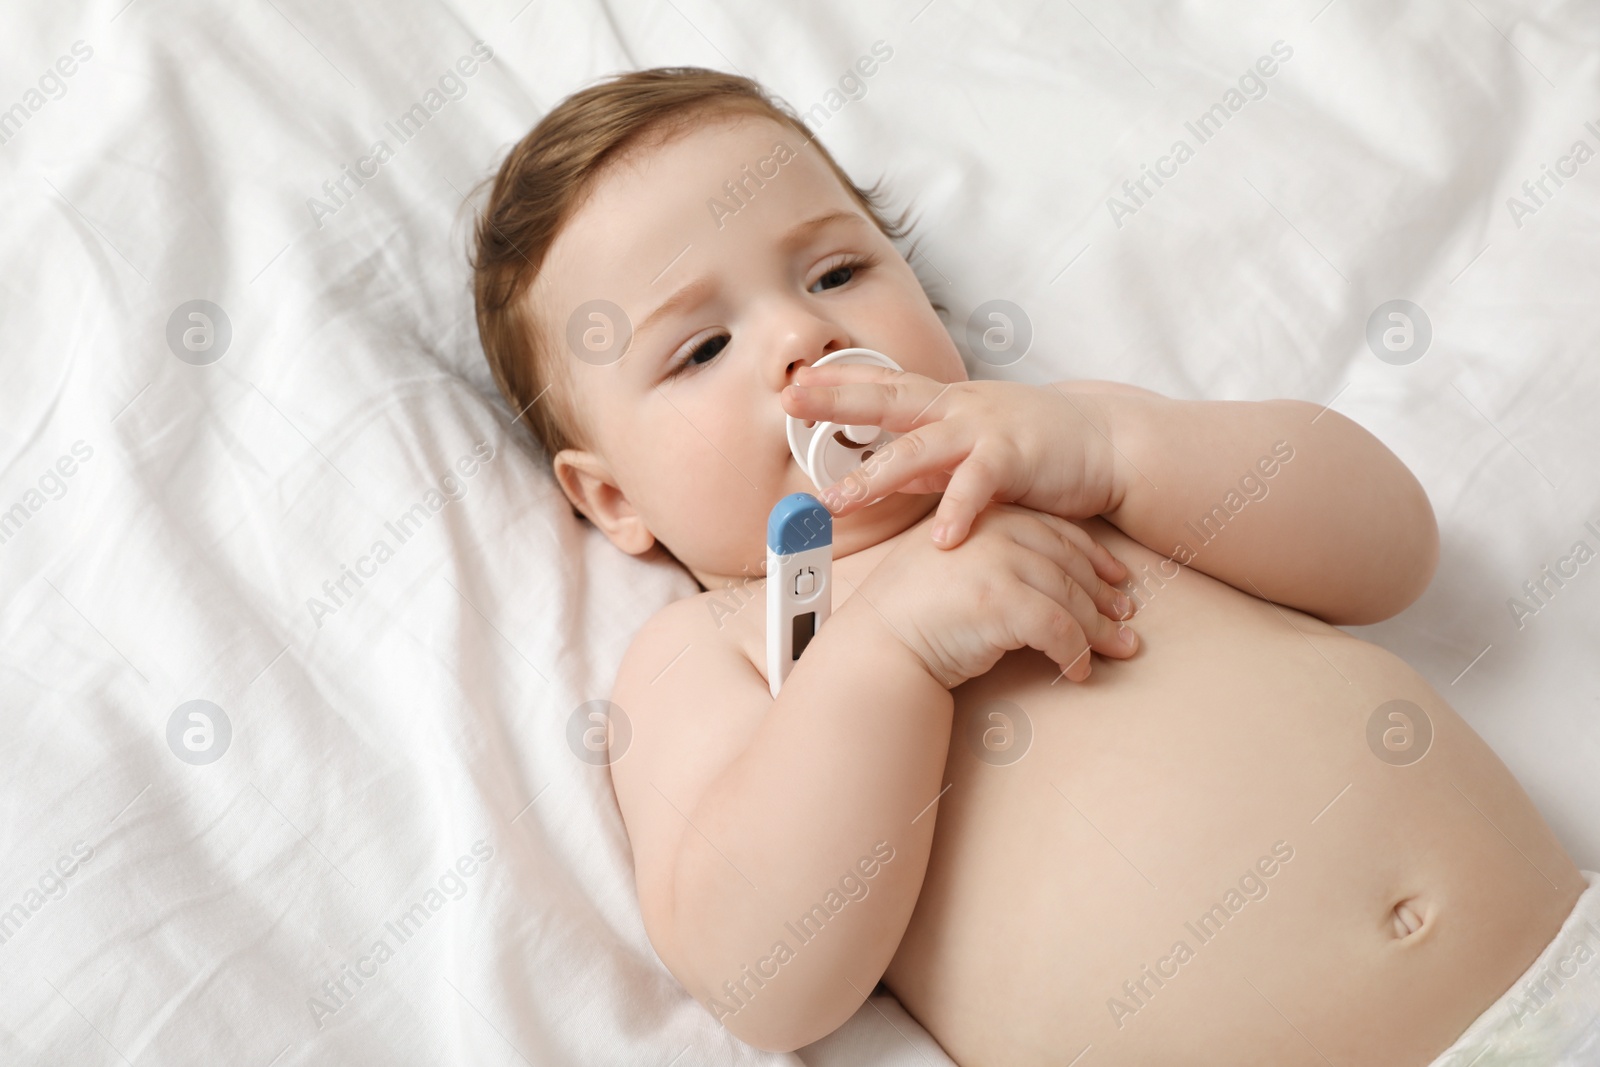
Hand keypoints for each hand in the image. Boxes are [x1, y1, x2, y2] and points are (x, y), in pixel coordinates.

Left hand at [781, 365, 1118, 548]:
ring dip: (875, 475)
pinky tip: (939, 539)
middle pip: (888, 398)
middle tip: (791, 399)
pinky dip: (958, 510)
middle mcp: (959, 409)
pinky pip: (979, 485)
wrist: (1106, 443)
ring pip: (920, 448)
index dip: (838, 382)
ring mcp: (985, 430)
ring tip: (839, 501)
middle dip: (837, 399)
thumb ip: (932, 462)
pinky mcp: (1016, 459)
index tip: (794, 380)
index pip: (883, 385)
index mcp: (946, 405)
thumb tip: (888, 475)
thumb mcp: (974, 448)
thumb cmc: (1037, 448)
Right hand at [850, 503, 1137, 688]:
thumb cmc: (909, 614)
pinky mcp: (1002, 601)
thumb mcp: (950, 564)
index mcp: (985, 516)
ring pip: (1071, 598)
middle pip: (1070, 564)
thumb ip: (991, 555)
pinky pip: (1059, 630)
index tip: (1116, 578)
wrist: (877, 646)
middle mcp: (995, 532)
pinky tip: (1079, 671)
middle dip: (1105, 596)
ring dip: (1101, 630)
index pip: (1056, 532)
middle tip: (1127, 620)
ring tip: (1121, 648)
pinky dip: (1075, 653)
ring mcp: (999, 563)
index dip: (1093, 557)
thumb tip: (1042, 577)